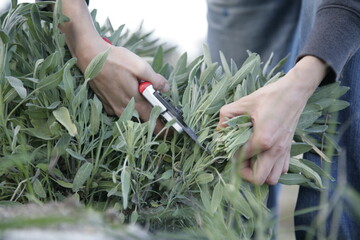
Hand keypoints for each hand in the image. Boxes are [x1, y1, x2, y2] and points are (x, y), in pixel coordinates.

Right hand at [59, 0, 168, 132]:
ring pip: (132, 115)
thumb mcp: (139, 66)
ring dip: (142, 112)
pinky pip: (122, 110)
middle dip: (155, 122)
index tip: (172, 132)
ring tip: (149, 102)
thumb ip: (155, 79)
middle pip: (143, 120)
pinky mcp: (106, 104)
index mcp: (134, 101)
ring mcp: (113, 107)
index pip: (153, 120)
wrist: (89, 56)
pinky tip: (131, 95)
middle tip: (165, 119)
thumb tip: (165, 89)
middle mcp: (123, 108)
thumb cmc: (114, 59)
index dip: (164, 128)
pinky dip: (129, 106)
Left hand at [217, 56, 326, 184]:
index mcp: (263, 139)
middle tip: (239, 160)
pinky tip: (263, 155)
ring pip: (272, 178)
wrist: (294, 92)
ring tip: (251, 159)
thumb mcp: (244, 103)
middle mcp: (275, 150)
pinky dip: (271, 168)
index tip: (230, 147)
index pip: (242, 159)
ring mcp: (284, 151)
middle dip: (245, 173)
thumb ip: (227, 117)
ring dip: (259, 173)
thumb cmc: (270, 96)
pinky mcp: (289, 149)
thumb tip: (219, 130)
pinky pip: (281, 169)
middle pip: (259, 179)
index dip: (233, 156)